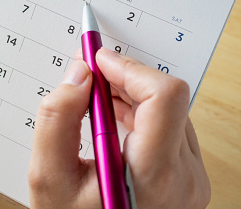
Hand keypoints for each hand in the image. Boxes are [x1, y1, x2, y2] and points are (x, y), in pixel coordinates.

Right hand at [29, 48, 210, 207]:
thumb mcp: (49, 179)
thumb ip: (56, 120)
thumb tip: (79, 75)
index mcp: (154, 178)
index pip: (164, 97)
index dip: (129, 69)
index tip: (99, 61)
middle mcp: (184, 176)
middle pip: (165, 98)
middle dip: (122, 78)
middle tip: (88, 75)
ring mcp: (191, 176)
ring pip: (169, 107)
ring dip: (130, 93)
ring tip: (94, 99)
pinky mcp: (188, 173)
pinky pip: (170, 122)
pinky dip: (139, 110)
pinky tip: (111, 114)